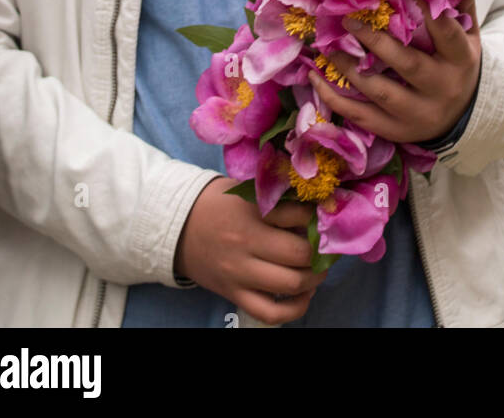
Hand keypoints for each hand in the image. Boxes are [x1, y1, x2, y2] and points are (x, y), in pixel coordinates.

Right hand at [174, 177, 322, 323]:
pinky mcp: (234, 295)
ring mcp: (239, 274)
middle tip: (325, 245)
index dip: (318, 215)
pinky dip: (295, 308)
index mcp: (250, 212)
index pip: (298, 215)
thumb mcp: (246, 190)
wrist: (178, 226)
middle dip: (320, 250)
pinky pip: (270, 313)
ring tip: (317, 268)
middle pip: (299, 254)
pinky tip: (304, 294)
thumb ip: (278, 197)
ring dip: (314, 278)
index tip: (324, 215)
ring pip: (290, 284)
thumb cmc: (218, 203)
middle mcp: (246, 245)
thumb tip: (317, 207)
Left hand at [309, 0, 481, 143]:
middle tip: (347, 19)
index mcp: (461, 59)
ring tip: (326, 46)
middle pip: (408, 64)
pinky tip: (314, 78)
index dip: (423, 10)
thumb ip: (458, 4)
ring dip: (349, 69)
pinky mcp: (396, 130)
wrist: (464, 117)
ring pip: (380, 92)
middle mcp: (442, 88)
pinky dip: (334, 99)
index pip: (445, 33)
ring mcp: (418, 114)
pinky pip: (361, 116)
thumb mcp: (468, 35)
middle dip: (376, 42)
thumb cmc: (458, 64)